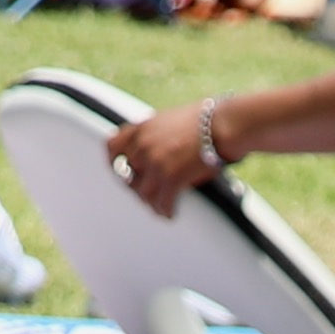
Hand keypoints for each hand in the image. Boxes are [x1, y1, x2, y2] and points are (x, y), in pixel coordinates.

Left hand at [108, 99, 222, 214]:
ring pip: (143, 194)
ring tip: (161, 207)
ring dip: (152, 203)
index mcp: (141, 127)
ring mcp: (155, 161)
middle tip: (149, 194)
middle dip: (138, 187)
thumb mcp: (169, 120)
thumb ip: (154, 135)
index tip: (121, 172)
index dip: (114, 163)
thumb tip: (151, 154)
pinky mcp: (171, 177)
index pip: (112, 147)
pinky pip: (162, 203)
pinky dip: (166, 211)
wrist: (222, 124)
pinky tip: (171, 213)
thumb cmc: (205, 120)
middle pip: (128, 175)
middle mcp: (143, 144)